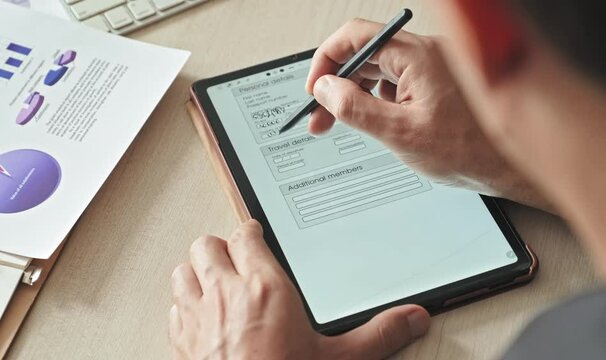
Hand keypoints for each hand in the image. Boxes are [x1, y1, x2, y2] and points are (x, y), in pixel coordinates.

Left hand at [169, 220, 429, 359]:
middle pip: (206, 245)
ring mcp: (198, 318)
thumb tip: (411, 319)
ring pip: (183, 271)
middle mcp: (225, 295)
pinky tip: (198, 316)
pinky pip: (174, 309)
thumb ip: (379, 335)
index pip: (246, 237)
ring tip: (212, 277)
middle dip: (219, 246)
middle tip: (234, 254)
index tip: (257, 233)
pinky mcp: (183, 343)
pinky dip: (184, 305)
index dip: (250, 231)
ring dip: (196, 271)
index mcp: (264, 288)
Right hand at [306, 19, 549, 210]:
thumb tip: (326, 89)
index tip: (316, 89)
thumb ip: (356, 108)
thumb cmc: (470, 149)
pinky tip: (378, 122)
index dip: (327, 61)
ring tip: (346, 123)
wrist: (509, 163)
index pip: (356, 37)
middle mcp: (426, 53)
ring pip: (379, 70)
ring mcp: (433, 66)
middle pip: (365, 54)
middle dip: (338, 84)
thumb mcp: (400, 134)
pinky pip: (397, 82)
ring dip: (357, 93)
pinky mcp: (437, 81)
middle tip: (320, 115)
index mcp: (418, 56)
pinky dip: (379, 99)